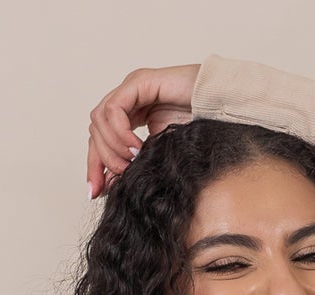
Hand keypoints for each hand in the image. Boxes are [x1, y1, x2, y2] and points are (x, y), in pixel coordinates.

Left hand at [86, 64, 202, 198]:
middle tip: (119, 177)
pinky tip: (136, 147)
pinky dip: (120, 132)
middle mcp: (127, 100)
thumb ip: (136, 166)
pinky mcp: (138, 82)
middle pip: (94, 131)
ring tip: (131, 161)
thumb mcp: (159, 154)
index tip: (95, 193)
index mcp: (130, 116)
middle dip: (99, 160)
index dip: (94, 167)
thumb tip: (110, 186)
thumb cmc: (199, 129)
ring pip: (98, 120)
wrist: (220, 108)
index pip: (99, 141)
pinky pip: (114, 109)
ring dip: (112, 146)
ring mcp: (131, 89)